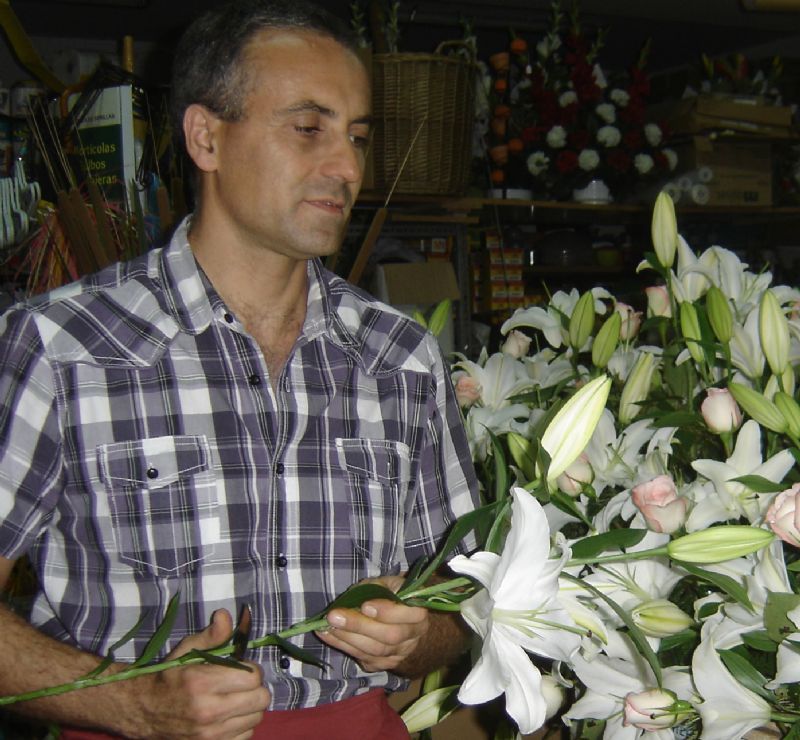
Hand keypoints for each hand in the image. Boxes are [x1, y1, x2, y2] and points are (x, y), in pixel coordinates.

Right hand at [130, 609, 269, 738]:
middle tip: (241, 684)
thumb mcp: (187, 651)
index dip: (250, 669)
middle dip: (255, 688)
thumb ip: (211, 635)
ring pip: (257, 718)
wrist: (143, 711)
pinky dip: (242, 725)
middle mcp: (208, 711)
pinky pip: (247, 735)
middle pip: (261, 699)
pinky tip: (229, 716)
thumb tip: (225, 615)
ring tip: (234, 699)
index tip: (240, 668)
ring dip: (250, 707)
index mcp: (202, 683)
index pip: (253, 676)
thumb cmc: (169, 677)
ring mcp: (210, 735)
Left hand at [315, 575, 428, 673]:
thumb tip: (355, 597)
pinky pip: (364, 658)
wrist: (405, 624)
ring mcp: (399, 654)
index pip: (409, 615)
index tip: (365, 605)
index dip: (387, 612)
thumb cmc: (395, 597)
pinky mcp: (384, 664)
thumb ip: (378, 587)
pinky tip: (328, 636)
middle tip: (334, 616)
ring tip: (326, 626)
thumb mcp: (391, 584)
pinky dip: (344, 647)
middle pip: (389, 636)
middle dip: (359, 626)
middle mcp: (413, 638)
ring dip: (347, 638)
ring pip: (374, 651)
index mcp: (419, 615)